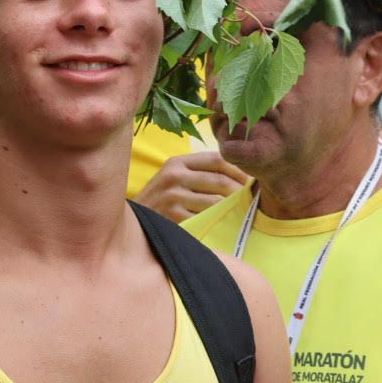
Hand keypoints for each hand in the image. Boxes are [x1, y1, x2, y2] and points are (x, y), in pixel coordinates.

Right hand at [132, 150, 248, 221]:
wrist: (131, 221)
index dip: (238, 169)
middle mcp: (174, 175)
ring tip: (239, 212)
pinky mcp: (173, 216)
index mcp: (176, 162)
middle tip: (250, 199)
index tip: (250, 181)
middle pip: (219, 180)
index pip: (217, 159)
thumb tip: (237, 175)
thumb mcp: (173, 178)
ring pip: (216, 200)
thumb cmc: (159, 200)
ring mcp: (172, 196)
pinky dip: (216, 221)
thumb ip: (197, 172)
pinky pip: (205, 217)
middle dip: (239, 190)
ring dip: (231, 208)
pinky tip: (221, 224)